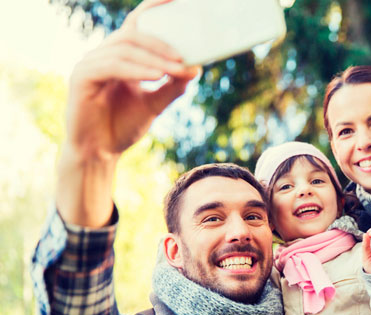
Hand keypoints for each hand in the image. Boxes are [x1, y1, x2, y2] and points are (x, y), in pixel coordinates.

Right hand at [57, 0, 199, 226]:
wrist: (99, 153)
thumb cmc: (123, 126)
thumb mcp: (155, 103)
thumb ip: (172, 85)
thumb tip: (196, 67)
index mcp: (120, 55)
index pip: (138, 23)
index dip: (154, 7)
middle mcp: (103, 54)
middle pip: (134, 34)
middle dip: (163, 44)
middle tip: (187, 57)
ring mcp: (90, 63)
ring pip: (125, 49)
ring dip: (155, 59)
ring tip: (178, 70)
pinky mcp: (82, 77)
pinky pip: (112, 65)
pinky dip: (136, 69)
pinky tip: (155, 76)